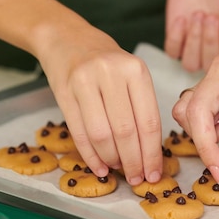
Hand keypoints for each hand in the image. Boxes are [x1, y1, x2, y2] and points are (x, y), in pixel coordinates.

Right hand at [39, 28, 162, 185]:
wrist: (66, 39)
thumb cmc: (105, 62)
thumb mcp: (131, 74)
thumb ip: (141, 106)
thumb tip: (148, 154)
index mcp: (135, 70)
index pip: (149, 121)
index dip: (152, 153)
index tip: (154, 173)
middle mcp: (111, 73)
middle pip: (126, 131)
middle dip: (133, 162)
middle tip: (136, 179)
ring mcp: (84, 82)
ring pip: (102, 135)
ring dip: (111, 159)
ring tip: (118, 170)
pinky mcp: (64, 92)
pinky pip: (79, 133)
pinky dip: (90, 155)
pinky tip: (99, 167)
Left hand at [164, 0, 218, 71]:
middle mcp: (212, 52)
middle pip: (208, 64)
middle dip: (210, 40)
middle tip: (213, 16)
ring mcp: (193, 47)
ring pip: (190, 63)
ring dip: (194, 40)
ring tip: (199, 15)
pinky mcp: (176, 39)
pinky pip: (172, 51)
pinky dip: (177, 36)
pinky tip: (183, 18)